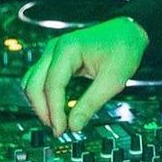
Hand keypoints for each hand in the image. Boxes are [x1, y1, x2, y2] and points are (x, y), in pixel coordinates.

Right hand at [21, 17, 148, 135]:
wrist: (128, 31)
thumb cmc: (124, 48)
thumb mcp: (114, 79)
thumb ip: (92, 103)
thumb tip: (74, 126)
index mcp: (68, 49)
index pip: (53, 85)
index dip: (54, 111)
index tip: (61, 130)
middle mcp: (55, 48)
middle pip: (34, 84)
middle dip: (43, 110)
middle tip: (57, 129)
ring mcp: (53, 52)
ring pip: (33, 82)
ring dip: (40, 103)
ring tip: (56, 121)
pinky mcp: (55, 58)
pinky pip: (40, 79)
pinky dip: (44, 95)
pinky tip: (55, 109)